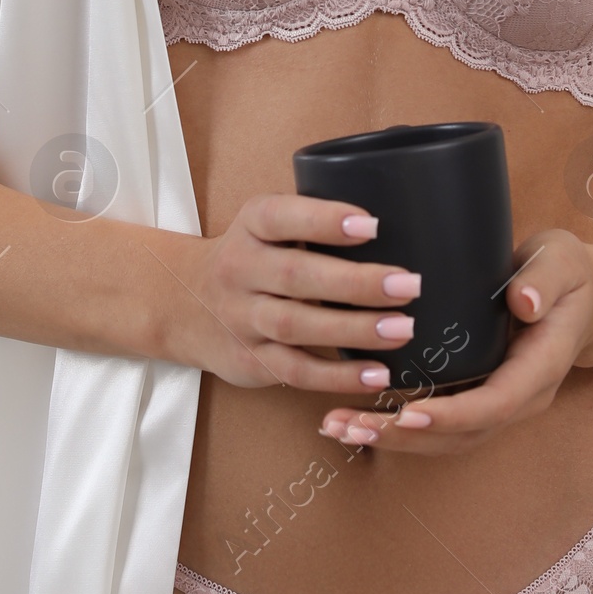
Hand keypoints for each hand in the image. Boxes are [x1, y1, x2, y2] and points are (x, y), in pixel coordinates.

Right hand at [165, 194, 423, 391]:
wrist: (183, 305)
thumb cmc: (253, 258)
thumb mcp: (266, 227)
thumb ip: (313, 224)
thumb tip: (403, 227)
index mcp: (251, 226)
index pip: (282, 217)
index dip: (325, 220)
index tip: (373, 225)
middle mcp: (240, 270)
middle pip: (297, 276)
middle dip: (357, 281)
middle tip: (409, 284)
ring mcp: (241, 320)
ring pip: (297, 326)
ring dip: (354, 330)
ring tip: (403, 329)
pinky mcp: (249, 361)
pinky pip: (295, 371)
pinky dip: (338, 376)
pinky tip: (377, 373)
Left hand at [318, 227, 592, 455]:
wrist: (580, 298)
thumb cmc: (565, 274)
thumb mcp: (561, 262)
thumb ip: (544, 280)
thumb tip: (523, 301)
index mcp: (541, 366)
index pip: (496, 403)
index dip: (451, 414)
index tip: (408, 414)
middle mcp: (520, 396)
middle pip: (462, 433)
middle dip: (405, 436)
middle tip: (349, 426)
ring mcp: (498, 402)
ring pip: (446, 436)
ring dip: (392, 437)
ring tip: (338, 427)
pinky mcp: (477, 395)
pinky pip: (439, 422)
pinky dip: (397, 425)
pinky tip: (354, 415)